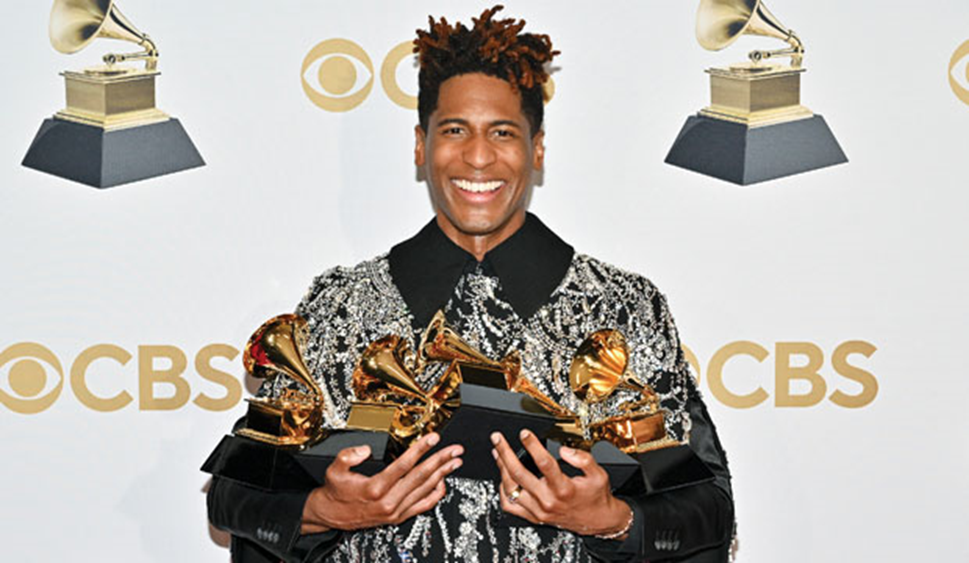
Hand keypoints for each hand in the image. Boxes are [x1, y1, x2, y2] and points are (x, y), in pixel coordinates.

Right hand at [301, 432, 462, 532]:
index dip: (421, 449)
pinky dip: (436, 494)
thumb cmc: (336, 492)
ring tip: (455, 461)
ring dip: (443, 474)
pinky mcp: (398, 517)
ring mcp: (396, 510)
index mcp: (375, 487)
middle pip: (421, 476)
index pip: (404, 465)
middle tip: (454, 449)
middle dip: (440, 460)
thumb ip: (348, 455)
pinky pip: (423, 506)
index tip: (433, 438)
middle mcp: (388, 501)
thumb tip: (365, 448)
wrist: (332, 515)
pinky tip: (443, 482)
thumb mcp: (334, 469)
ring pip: (425, 490)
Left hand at [491, 429, 631, 537]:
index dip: (532, 445)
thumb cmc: (596, 497)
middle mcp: (548, 500)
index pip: (543, 463)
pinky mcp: (535, 517)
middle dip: (505, 452)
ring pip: (511, 489)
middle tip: (497, 439)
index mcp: (564, 488)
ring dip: (501, 469)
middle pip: (519, 473)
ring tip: (497, 453)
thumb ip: (583, 459)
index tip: (524, 433)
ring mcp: (539, 510)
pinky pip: (510, 506)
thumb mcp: (598, 474)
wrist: (598, 521)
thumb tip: (564, 450)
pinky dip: (503, 492)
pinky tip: (503, 478)